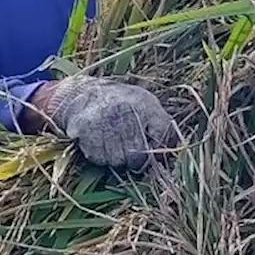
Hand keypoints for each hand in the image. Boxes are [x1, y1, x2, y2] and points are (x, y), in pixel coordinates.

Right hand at [40, 77, 178, 170]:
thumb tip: (174, 152)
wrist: (80, 94)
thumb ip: (161, 125)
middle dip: (137, 159)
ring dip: (117, 157)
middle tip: (130, 149)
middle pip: (140, 156)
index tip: (156, 152)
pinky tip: (99, 140)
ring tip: (113, 140)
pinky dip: (101, 155)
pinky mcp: (87, 133)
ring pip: (120, 161)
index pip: (163, 134)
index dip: (161, 149)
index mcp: (144, 103)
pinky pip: (100, 159)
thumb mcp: (145, 104)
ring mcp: (104, 123)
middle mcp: (125, 111)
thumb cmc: (120, 103)